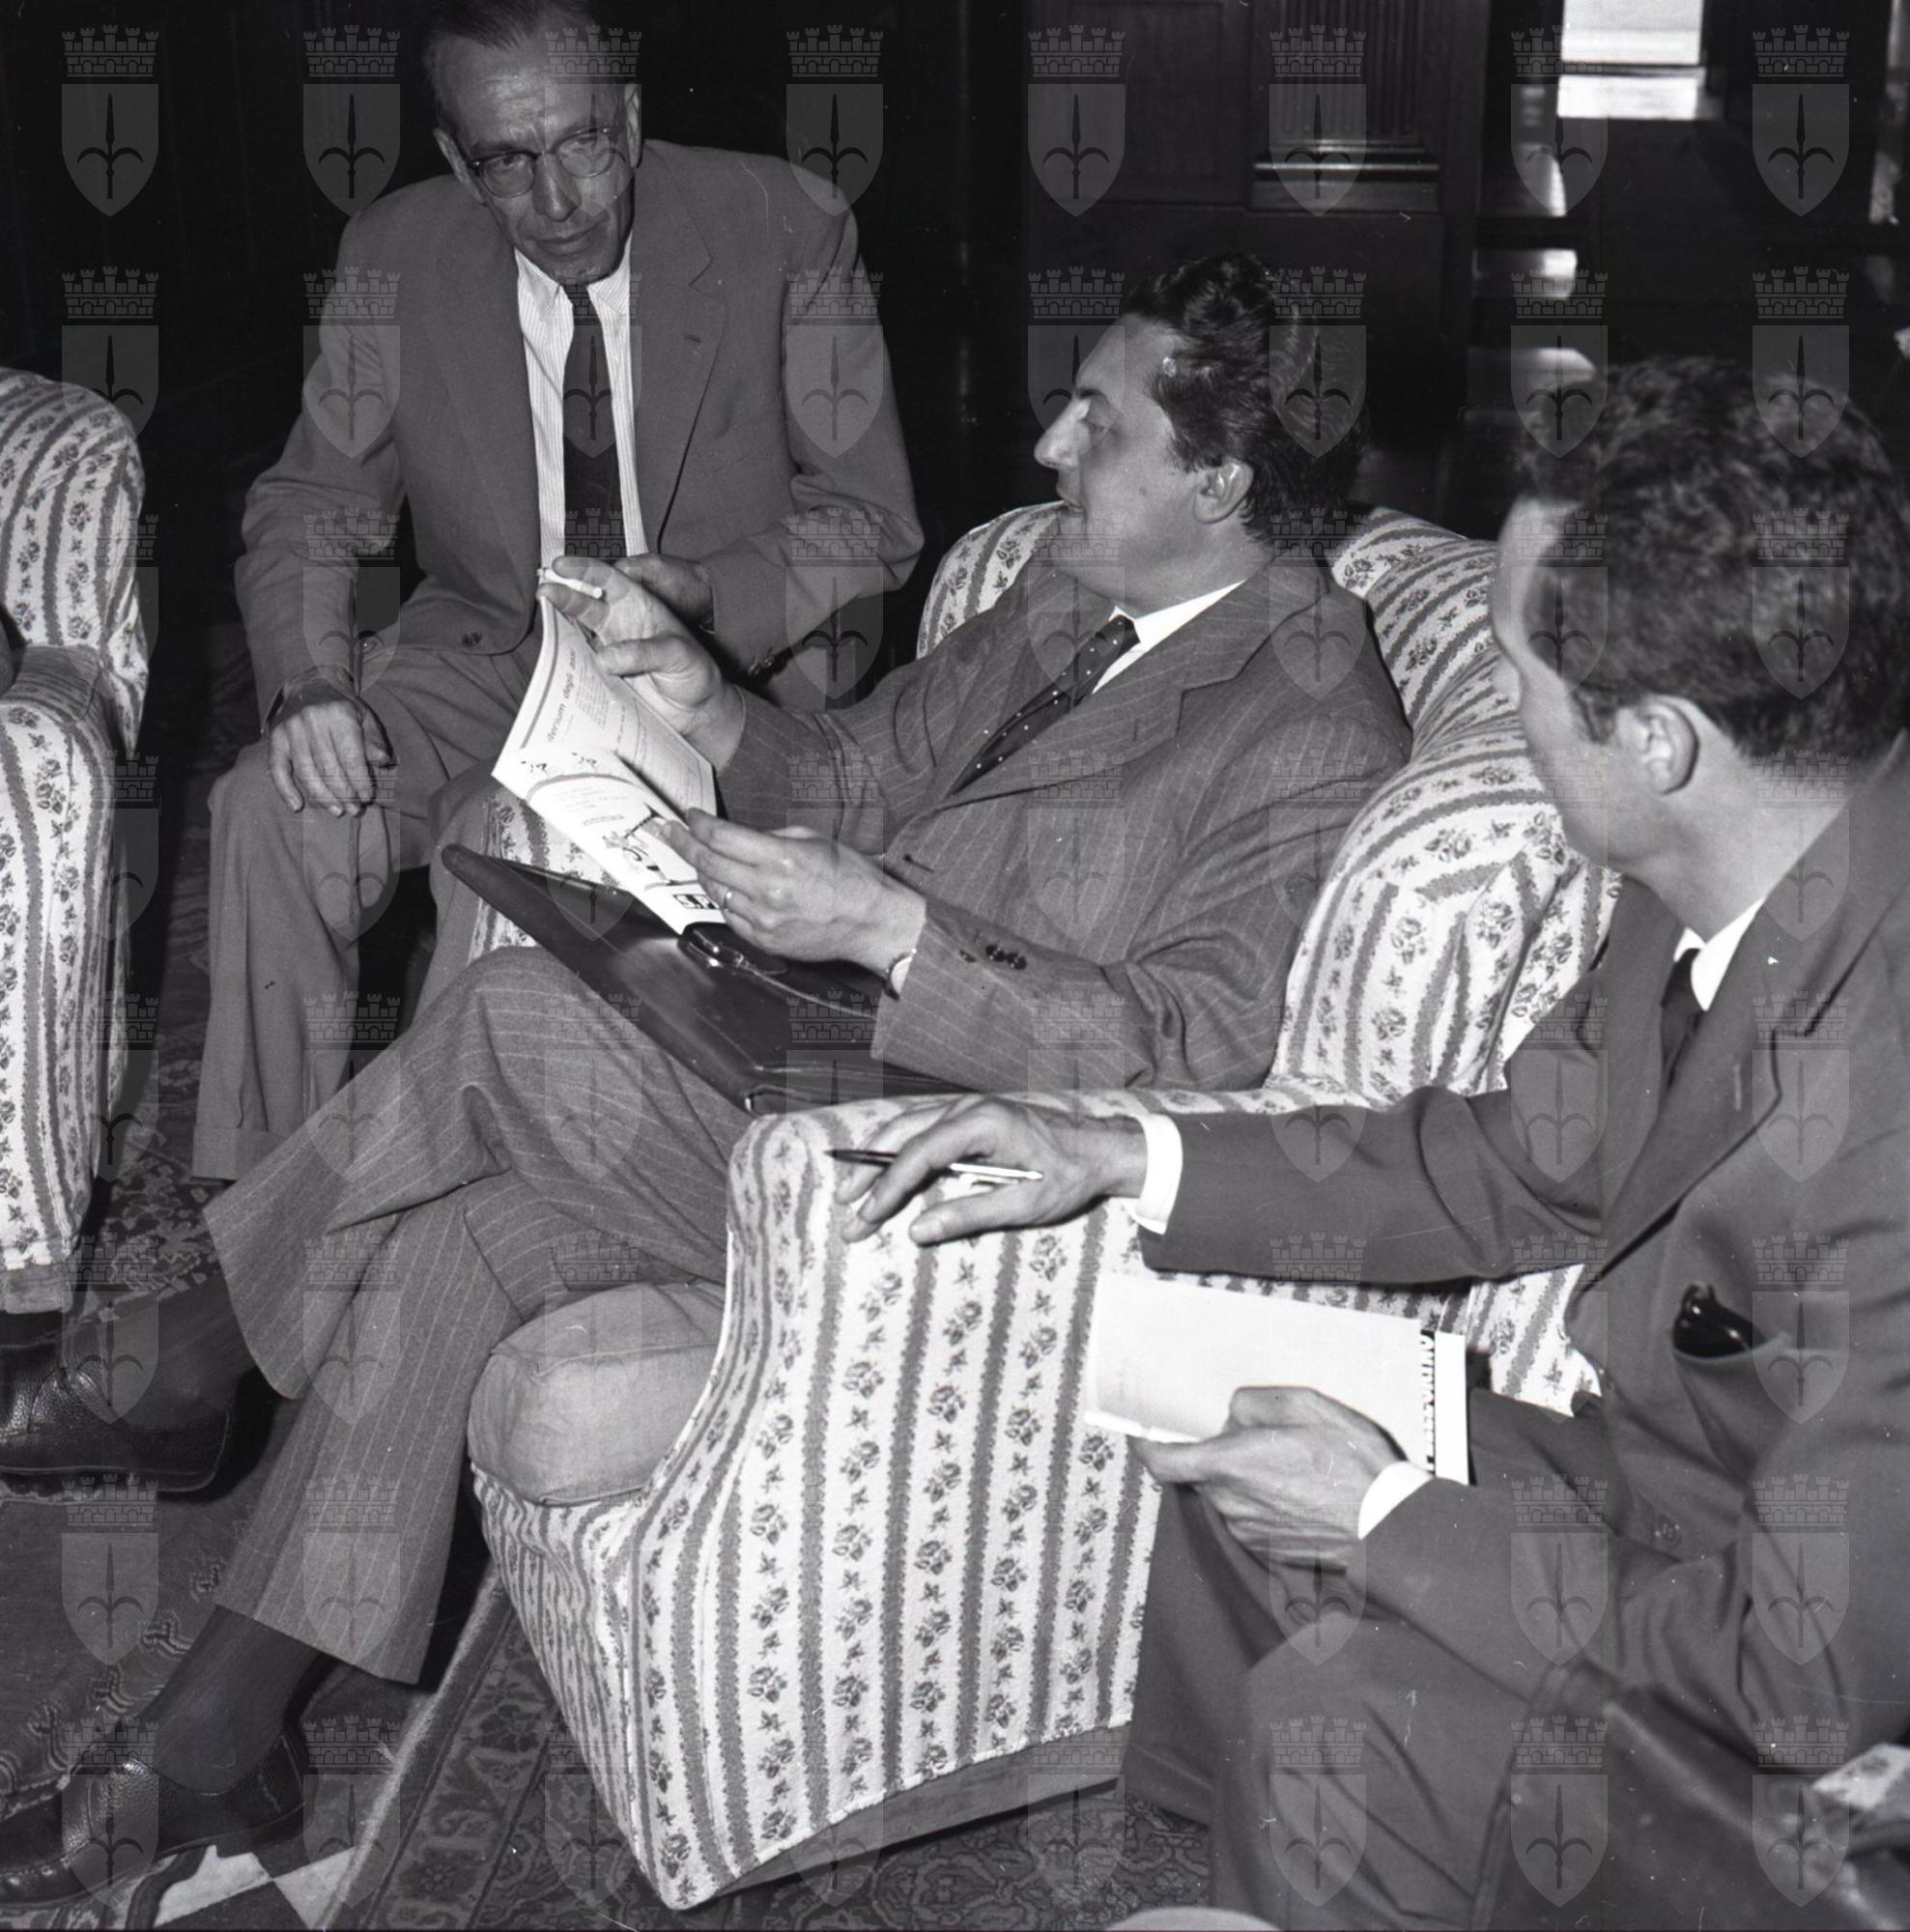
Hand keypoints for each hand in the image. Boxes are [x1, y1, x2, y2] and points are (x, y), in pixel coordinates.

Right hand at [267, 687, 392, 815]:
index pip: (350, 755)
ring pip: (306, 771)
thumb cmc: (343, 709)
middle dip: (343, 793)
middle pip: (328, 766)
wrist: (310, 686)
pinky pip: (277, 768)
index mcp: (338, 714)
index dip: (359, 780)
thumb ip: (374, 740)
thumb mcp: (365, 717)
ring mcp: (290, 729)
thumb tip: (383, 761)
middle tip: (354, 810)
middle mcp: (312, 720)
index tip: (366, 797)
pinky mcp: (275, 738)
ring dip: (322, 796)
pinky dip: (285, 789)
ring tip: (337, 811)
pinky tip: (297, 806)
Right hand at [540, 556, 739, 757]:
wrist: (696, 708)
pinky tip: (552, 659)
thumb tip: (605, 658)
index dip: (584, 570)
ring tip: (544, 624)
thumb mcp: (677, 654)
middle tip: (543, 591)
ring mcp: (610, 648)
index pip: (607, 579)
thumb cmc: (695, 672)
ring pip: (578, 633)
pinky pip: (581, 664)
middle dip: (563, 595)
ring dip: (559, 628)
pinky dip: (566, 661)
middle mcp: (620, 623)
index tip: (561, 566)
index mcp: (639, 605)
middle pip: (585, 603)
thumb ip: (644, 652)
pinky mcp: (605, 674)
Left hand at [656, 810, 924, 968]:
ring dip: (703, 872)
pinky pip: (730, 916)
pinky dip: (725, 899)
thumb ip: (771, 837)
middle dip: (684, 843)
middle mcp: (767, 890)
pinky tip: (727, 887)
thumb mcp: (814, 840)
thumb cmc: (851, 878)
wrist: (871, 922)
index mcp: (780, 859)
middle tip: (670, 831)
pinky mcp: (764, 940)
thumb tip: (737, 837)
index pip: (721, 837)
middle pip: (707, 863)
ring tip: (698, 858)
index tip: (688, 816)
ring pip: (714, 891)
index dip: (698, 824)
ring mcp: (763, 919)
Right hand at [839, 1096, 1146, 1244]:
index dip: (887, 1188)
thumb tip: (916, 1232)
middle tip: (844, 1208)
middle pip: (902, 1135)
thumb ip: (968, 1215)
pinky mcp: (972, 1117)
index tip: (865, 1216)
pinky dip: (897, 1150)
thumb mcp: (1024, 1205)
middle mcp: (968, 1108)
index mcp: (982, 1124)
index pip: (918, 1155)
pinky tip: (884, 1170)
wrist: (1100, 1149)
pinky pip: (923, 1128)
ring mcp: (969, 1108)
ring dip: (877, 1159)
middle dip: (868, 1172)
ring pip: (907, 1127)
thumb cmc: (1068, 1177)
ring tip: (852, 1192)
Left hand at [1132, 1387, 1402, 1568]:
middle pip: (1201, 1473)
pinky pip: (1249, 1515)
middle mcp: (1230, 1502)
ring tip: (1288, 1463)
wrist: (1387, 1527)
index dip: (1146, 1446)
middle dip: (1215, 1453)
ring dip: (1242, 1478)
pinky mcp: (1268, 1549)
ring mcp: (1248, 1530)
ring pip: (1227, 1494)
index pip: (1163, 1462)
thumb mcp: (1306, 1406)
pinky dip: (1261, 1500)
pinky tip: (1298, 1489)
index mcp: (1230, 1466)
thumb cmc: (1350, 1463)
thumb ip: (1256, 1403)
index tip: (1142, 1432)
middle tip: (1251, 1436)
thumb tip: (1233, 1413)